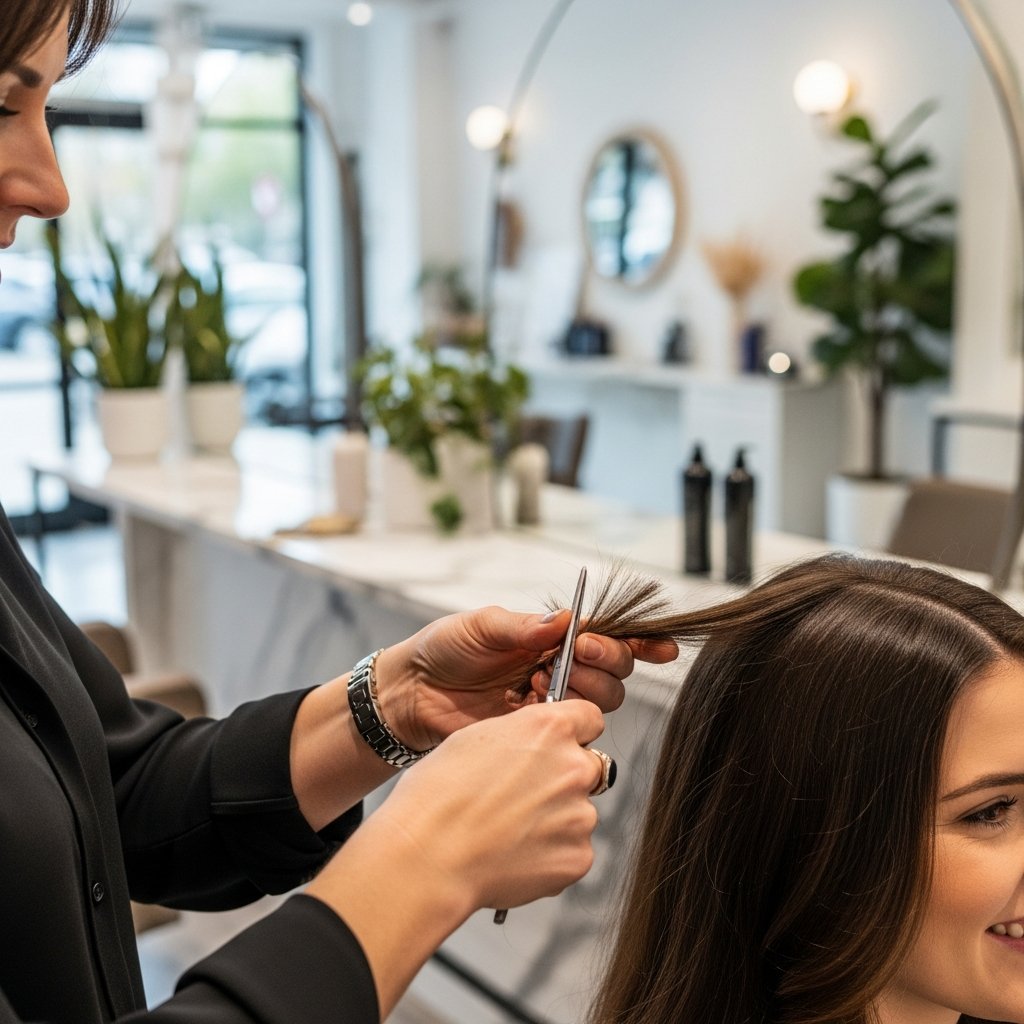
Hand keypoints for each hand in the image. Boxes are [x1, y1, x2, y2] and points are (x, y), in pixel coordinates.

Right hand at [304, 700, 607, 1015]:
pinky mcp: (578, 857)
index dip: (574, 732)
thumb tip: (531, 746)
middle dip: (565, 778)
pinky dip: (552, 855)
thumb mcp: (475, 738)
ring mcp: (580, 815)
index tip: (563, 744)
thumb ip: (519, 736)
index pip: (590, 717)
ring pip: (580, 812)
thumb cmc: (437, 797)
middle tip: (525, 796)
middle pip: (589, 766)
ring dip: (557, 819)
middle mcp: (573, 767)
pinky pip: (574, 851)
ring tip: (510, 831)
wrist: (429, 855)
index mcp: (549, 729)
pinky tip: (515, 854)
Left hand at [377, 605, 677, 750]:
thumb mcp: (481, 626)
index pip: (608, 638)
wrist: (410, 693)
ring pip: (600, 702)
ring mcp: (550, 703)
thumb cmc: (444, 649)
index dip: (639, 643)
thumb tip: (565, 620)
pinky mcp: (536, 733)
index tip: (657, 648)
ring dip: (583, 689)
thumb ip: (523, 627)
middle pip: (615, 673)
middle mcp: (561, 669)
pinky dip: (559, 715)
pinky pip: (568, 728)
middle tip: (578, 653)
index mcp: (552, 638)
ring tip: (539, 679)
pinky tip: (529, 702)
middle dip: (607, 662)